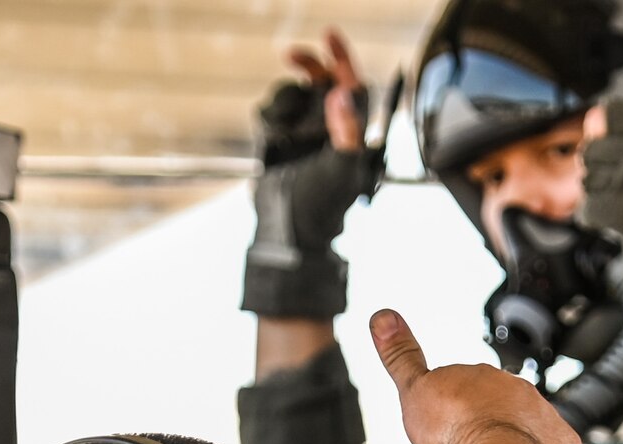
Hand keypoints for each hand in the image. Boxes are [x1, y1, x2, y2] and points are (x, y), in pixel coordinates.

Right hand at [242, 28, 378, 320]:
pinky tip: (274, 140)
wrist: (286, 229)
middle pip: (321, 80)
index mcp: (352, 131)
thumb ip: (345, 132)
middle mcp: (329, 127)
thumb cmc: (323, 207)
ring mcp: (302, 132)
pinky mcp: (276, 139)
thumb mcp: (341, 171)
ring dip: (285, 103)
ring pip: (292, 94)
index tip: (329, 35)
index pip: (352, 86)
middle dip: (308, 64)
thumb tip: (340, 94)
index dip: (343, 58)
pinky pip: (270, 112)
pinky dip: (270, 119)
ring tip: (285, 133)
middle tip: (291, 55)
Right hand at [371, 310, 581, 443]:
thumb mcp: (415, 389)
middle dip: (488, 425)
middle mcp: (520, 393)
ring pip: (531, 430)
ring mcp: (545, 420)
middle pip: (503, 407)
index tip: (450, 422)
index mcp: (485, 378)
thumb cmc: (455, 430)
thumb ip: (401, 356)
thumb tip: (382, 316)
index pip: (472, 385)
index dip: (459, 406)